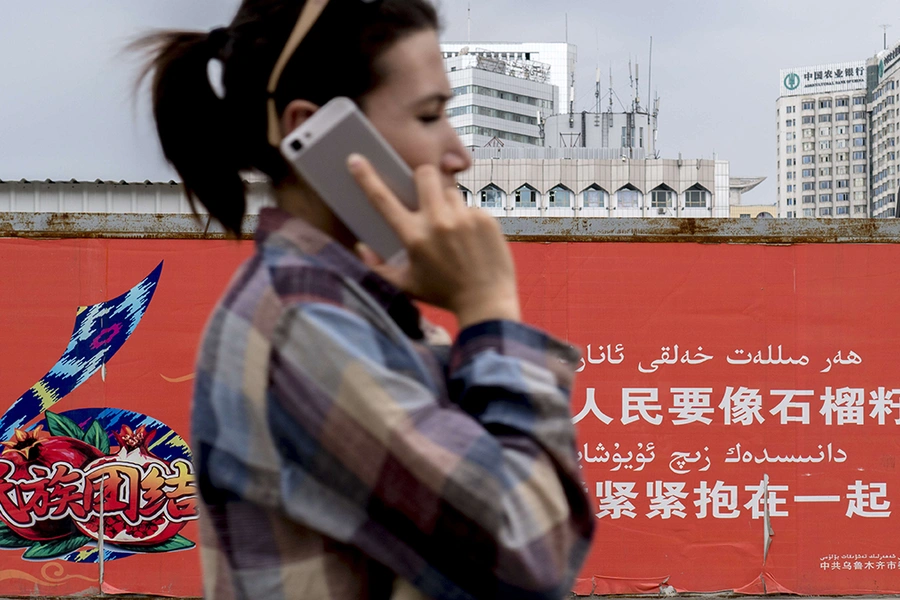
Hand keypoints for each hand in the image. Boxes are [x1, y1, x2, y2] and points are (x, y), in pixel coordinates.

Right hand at [348, 154, 520, 328]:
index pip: (384, 200)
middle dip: (422, 179)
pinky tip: (472, 241)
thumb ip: (379, 268)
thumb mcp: (406, 285)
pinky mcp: (485, 219)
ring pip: (451, 192)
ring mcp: (464, 218)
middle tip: (426, 195)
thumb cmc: (443, 295)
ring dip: (447, 205)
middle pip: (425, 174)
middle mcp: (438, 222)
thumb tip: (361, 248)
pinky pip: (471, 207)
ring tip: (454, 231)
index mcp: (414, 237)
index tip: (356, 159)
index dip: (367, 178)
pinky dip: (469, 219)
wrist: (486, 302)